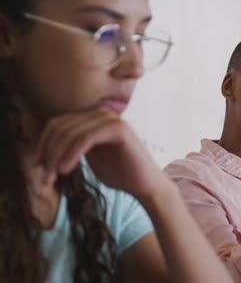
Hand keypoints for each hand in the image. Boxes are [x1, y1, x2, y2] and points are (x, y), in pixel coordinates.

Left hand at [35, 107, 165, 200]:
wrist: (146, 185)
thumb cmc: (120, 173)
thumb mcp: (89, 157)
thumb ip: (71, 147)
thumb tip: (42, 148)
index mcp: (93, 118)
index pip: (58, 123)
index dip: (43, 143)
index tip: (37, 165)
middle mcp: (101, 113)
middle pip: (61, 127)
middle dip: (47, 152)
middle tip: (44, 176)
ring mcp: (111, 118)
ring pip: (70, 133)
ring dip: (56, 156)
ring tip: (52, 177)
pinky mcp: (118, 129)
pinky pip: (85, 138)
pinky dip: (71, 155)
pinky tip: (66, 170)